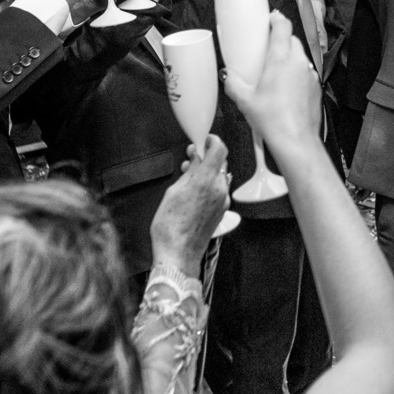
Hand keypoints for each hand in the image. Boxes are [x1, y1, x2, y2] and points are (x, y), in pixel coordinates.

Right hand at [150, 135, 230, 277]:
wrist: (178, 253)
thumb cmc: (170, 226)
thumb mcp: (173, 192)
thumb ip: (188, 172)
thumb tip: (195, 158)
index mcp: (206, 181)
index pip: (219, 150)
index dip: (212, 141)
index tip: (203, 140)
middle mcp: (219, 189)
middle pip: (220, 163)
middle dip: (206, 157)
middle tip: (190, 158)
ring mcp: (223, 201)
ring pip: (219, 177)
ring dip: (206, 172)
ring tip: (187, 176)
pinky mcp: (222, 210)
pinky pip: (218, 190)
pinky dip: (209, 185)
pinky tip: (194, 191)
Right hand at [223, 11, 321, 147]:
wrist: (295, 140)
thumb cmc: (273, 120)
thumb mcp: (244, 100)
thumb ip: (233, 84)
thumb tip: (227, 77)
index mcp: (281, 59)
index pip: (283, 26)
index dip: (276, 18)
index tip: (270, 18)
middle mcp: (299, 63)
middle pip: (292, 39)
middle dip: (281, 38)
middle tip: (266, 46)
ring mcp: (310, 75)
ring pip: (300, 56)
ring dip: (289, 56)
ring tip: (274, 68)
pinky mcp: (316, 88)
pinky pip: (305, 72)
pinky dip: (296, 73)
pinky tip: (285, 86)